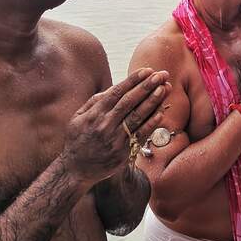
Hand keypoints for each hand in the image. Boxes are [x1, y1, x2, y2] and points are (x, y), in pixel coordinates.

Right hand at [61, 68, 169, 186]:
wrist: (75, 170)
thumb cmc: (78, 139)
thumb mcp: (78, 118)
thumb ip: (95, 102)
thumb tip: (115, 88)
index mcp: (94, 114)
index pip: (117, 93)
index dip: (133, 80)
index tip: (147, 70)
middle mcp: (105, 125)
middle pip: (130, 102)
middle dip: (147, 86)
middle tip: (162, 74)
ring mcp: (115, 139)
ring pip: (138, 117)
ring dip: (153, 101)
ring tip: (165, 88)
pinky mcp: (124, 152)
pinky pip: (140, 135)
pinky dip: (152, 123)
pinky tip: (162, 111)